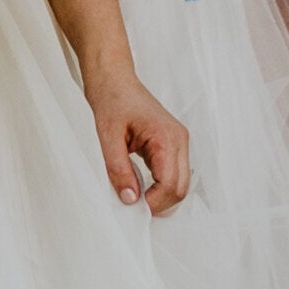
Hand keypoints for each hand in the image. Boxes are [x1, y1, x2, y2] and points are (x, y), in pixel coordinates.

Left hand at [81, 56, 193, 214]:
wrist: (114, 80)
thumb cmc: (112, 100)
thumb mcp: (108, 137)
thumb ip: (119, 170)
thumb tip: (130, 199)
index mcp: (167, 137)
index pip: (170, 184)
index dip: (153, 203)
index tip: (132, 208)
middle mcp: (179, 140)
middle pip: (181, 189)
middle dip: (159, 204)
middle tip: (133, 207)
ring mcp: (179, 142)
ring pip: (180, 184)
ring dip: (160, 196)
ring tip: (134, 195)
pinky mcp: (172, 145)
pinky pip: (173, 174)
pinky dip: (159, 186)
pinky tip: (140, 185)